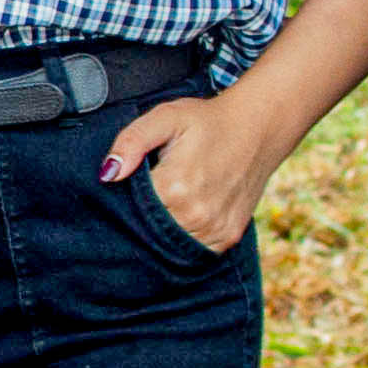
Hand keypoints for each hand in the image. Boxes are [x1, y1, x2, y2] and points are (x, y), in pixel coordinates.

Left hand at [99, 88, 296, 254]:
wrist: (259, 128)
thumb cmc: (207, 121)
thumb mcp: (165, 117)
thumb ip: (132, 141)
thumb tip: (108, 173)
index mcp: (175, 186)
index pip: (131, 211)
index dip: (123, 203)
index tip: (129, 190)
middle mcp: (196, 214)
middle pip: (150, 232)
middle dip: (143, 219)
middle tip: (150, 196)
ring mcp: (215, 228)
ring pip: (172, 246)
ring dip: (164, 232)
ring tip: (169, 203)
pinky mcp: (229, 236)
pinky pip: (197, 250)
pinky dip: (186, 238)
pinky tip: (185, 215)